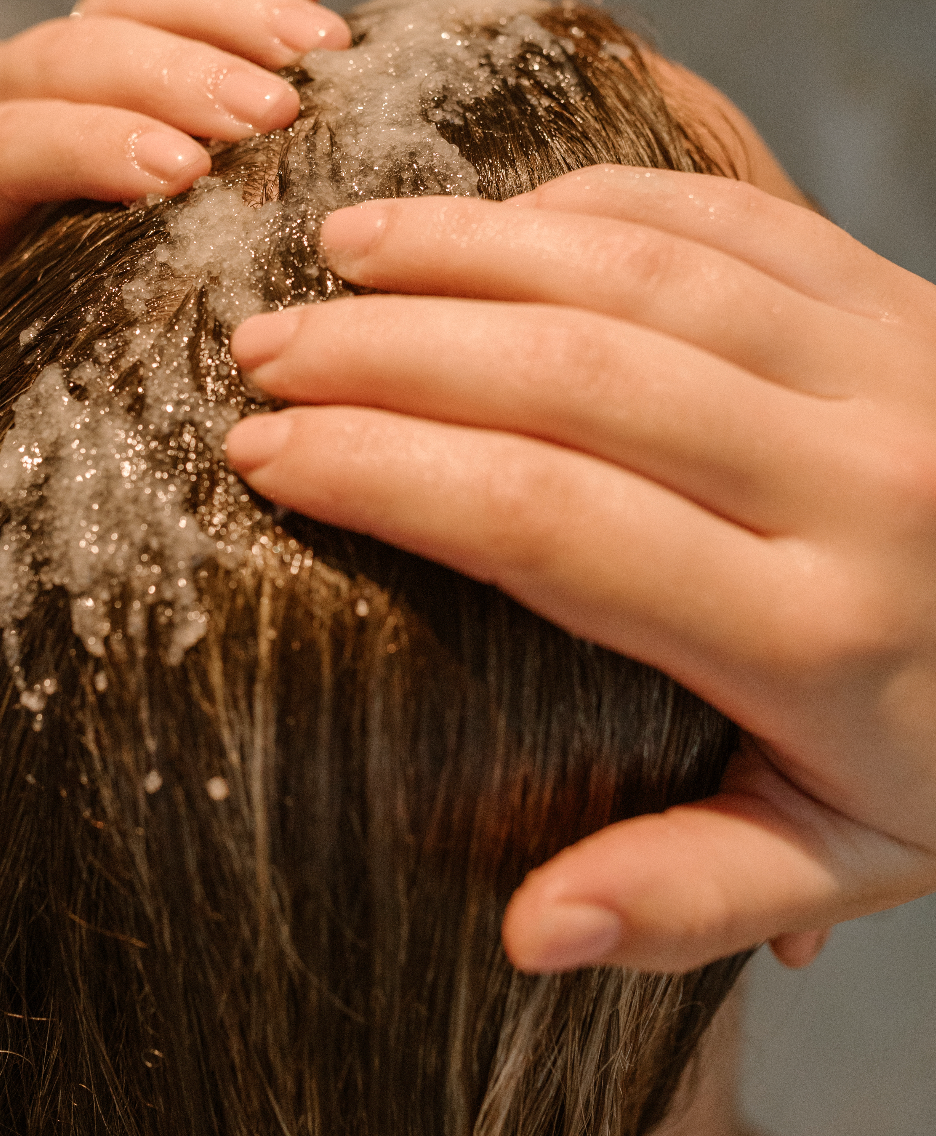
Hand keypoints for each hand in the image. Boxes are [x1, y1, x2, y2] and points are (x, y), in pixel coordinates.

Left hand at [0, 0, 349, 421]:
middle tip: (265, 120)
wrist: (88, 298)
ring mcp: (70, 50)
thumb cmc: (19, 347)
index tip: (180, 177)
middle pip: (68, 54)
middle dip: (171, 78)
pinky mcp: (139, 29)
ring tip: (310, 56)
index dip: (87, 147)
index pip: (3, 140)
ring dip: (223, 14)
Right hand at [226, 167, 935, 973]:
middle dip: (387, 352)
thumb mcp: (862, 856)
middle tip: (262, 353)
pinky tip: (497, 219)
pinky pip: (724, 212)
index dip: (385, 476)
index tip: (264, 462)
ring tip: (340, 250)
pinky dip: (591, 202)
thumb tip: (529, 933)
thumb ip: (700, 892)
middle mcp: (852, 475)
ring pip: (637, 270)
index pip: (548, 522)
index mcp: (818, 633)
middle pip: (568, 378)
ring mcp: (883, 360)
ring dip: (468, 249)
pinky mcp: (895, 294)